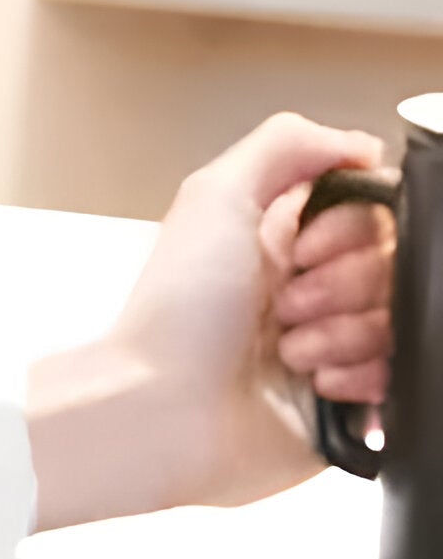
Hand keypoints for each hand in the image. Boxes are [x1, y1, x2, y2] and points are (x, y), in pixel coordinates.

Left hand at [28, 113, 395, 530]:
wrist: (160, 414)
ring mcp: (329, 348)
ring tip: (285, 352)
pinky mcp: (342, 404)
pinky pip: (397, 373)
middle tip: (282, 307)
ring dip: (343, 331)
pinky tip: (310, 383)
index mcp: (284, 241)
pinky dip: (359, 376)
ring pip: (398, 315)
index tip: (301, 249)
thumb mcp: (214, 196)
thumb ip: (287, 144)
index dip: (350, 227)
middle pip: (393, 260)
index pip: (375, 210)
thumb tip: (361, 148)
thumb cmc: (174, 319)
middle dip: (340, 282)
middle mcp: (310, 291)